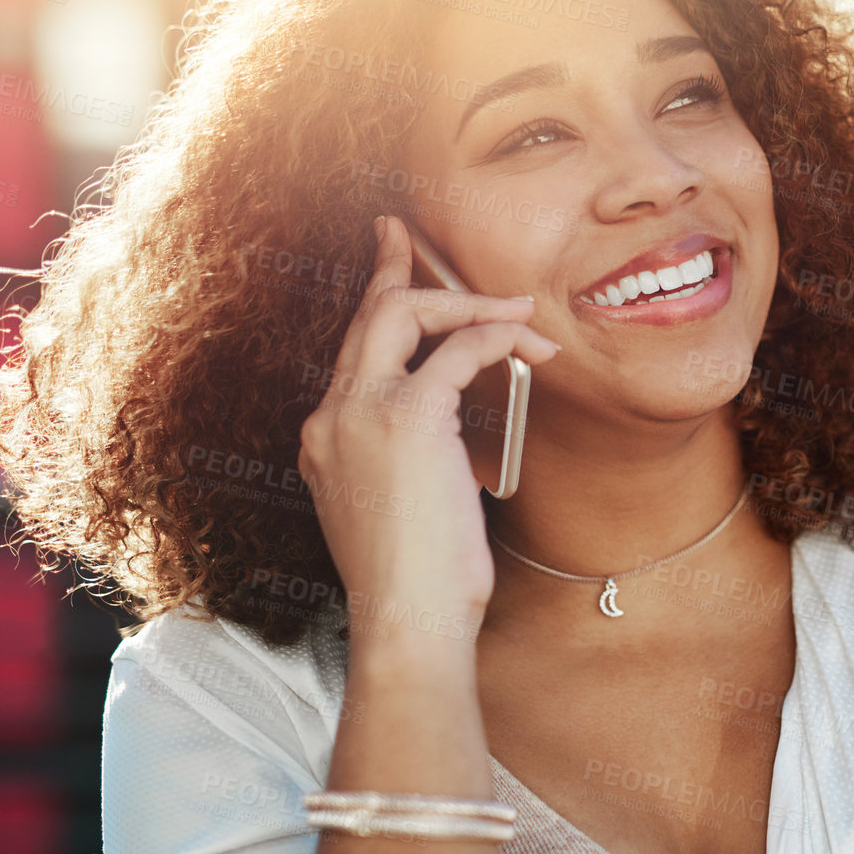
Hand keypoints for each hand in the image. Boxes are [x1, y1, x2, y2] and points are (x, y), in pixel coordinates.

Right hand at [297, 215, 558, 638]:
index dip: (377, 306)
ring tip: (520, 314)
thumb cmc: (418, 584)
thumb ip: (411, 465)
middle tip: (407, 232)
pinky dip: (496, 335)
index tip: (392, 271)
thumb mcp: (403, 511)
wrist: (408, 620)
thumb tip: (453, 449)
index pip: (354, 352)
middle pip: (367, 316)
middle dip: (393, 267)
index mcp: (326, 436)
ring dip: (470, 304)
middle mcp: (332, 416)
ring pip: (407, 315)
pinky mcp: (407, 418)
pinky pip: (457, 348)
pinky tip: (527, 340)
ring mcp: (362, 413)